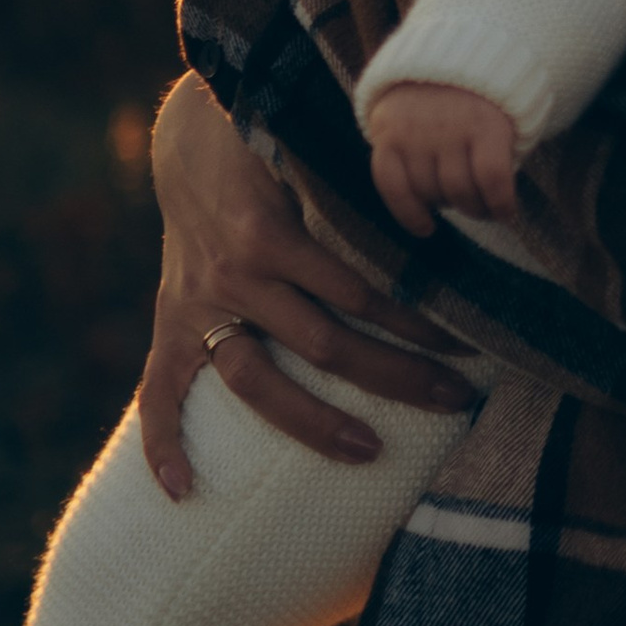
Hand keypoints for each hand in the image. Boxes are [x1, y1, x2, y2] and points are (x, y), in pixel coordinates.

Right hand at [137, 73, 473, 498]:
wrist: (189, 135)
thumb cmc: (272, 143)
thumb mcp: (314, 155)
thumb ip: (361, 191)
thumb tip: (438, 219)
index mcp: (271, 232)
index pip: (360, 292)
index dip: (416, 323)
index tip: (467, 344)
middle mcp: (235, 274)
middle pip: (324, 345)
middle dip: (395, 376)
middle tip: (454, 398)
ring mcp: (200, 303)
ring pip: (257, 381)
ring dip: (315, 423)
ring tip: (369, 450)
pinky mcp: (170, 320)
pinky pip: (158, 390)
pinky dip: (163, 442)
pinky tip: (181, 490)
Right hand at [367, 81, 521, 237]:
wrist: (439, 53)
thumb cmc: (482, 98)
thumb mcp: (503, 115)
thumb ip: (499, 155)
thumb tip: (498, 207)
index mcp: (484, 121)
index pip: (493, 179)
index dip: (502, 205)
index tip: (507, 214)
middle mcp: (447, 127)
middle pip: (460, 191)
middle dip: (475, 207)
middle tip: (481, 207)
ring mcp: (413, 133)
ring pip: (429, 193)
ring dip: (446, 206)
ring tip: (455, 201)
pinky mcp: (387, 136)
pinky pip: (393, 188)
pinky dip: (408, 214)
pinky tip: (425, 226)